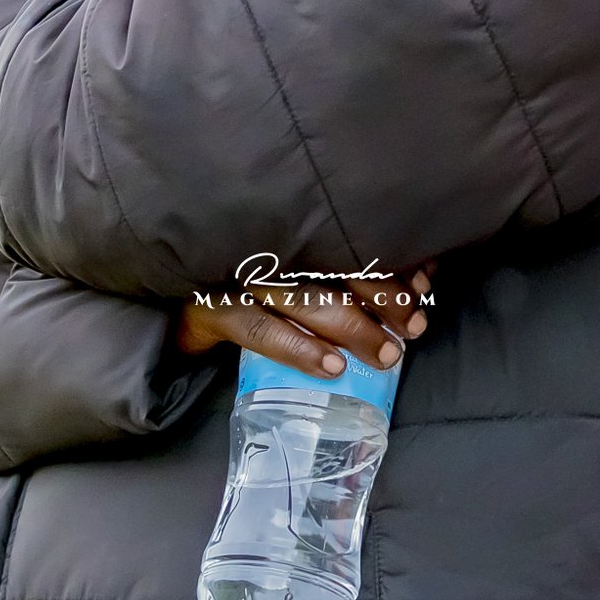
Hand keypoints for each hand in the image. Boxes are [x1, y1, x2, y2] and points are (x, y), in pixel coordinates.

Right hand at [176, 266, 432, 381]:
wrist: (175, 308)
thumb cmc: (246, 289)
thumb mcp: (294, 274)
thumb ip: (343, 274)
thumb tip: (418, 278)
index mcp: (289, 233)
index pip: (348, 241)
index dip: (389, 263)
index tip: (424, 285)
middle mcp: (266, 249)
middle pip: (332, 265)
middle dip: (380, 297)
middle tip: (412, 326)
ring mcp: (237, 277)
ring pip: (304, 298)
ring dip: (350, 327)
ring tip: (384, 354)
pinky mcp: (214, 310)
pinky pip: (260, 330)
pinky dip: (299, 348)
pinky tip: (331, 366)